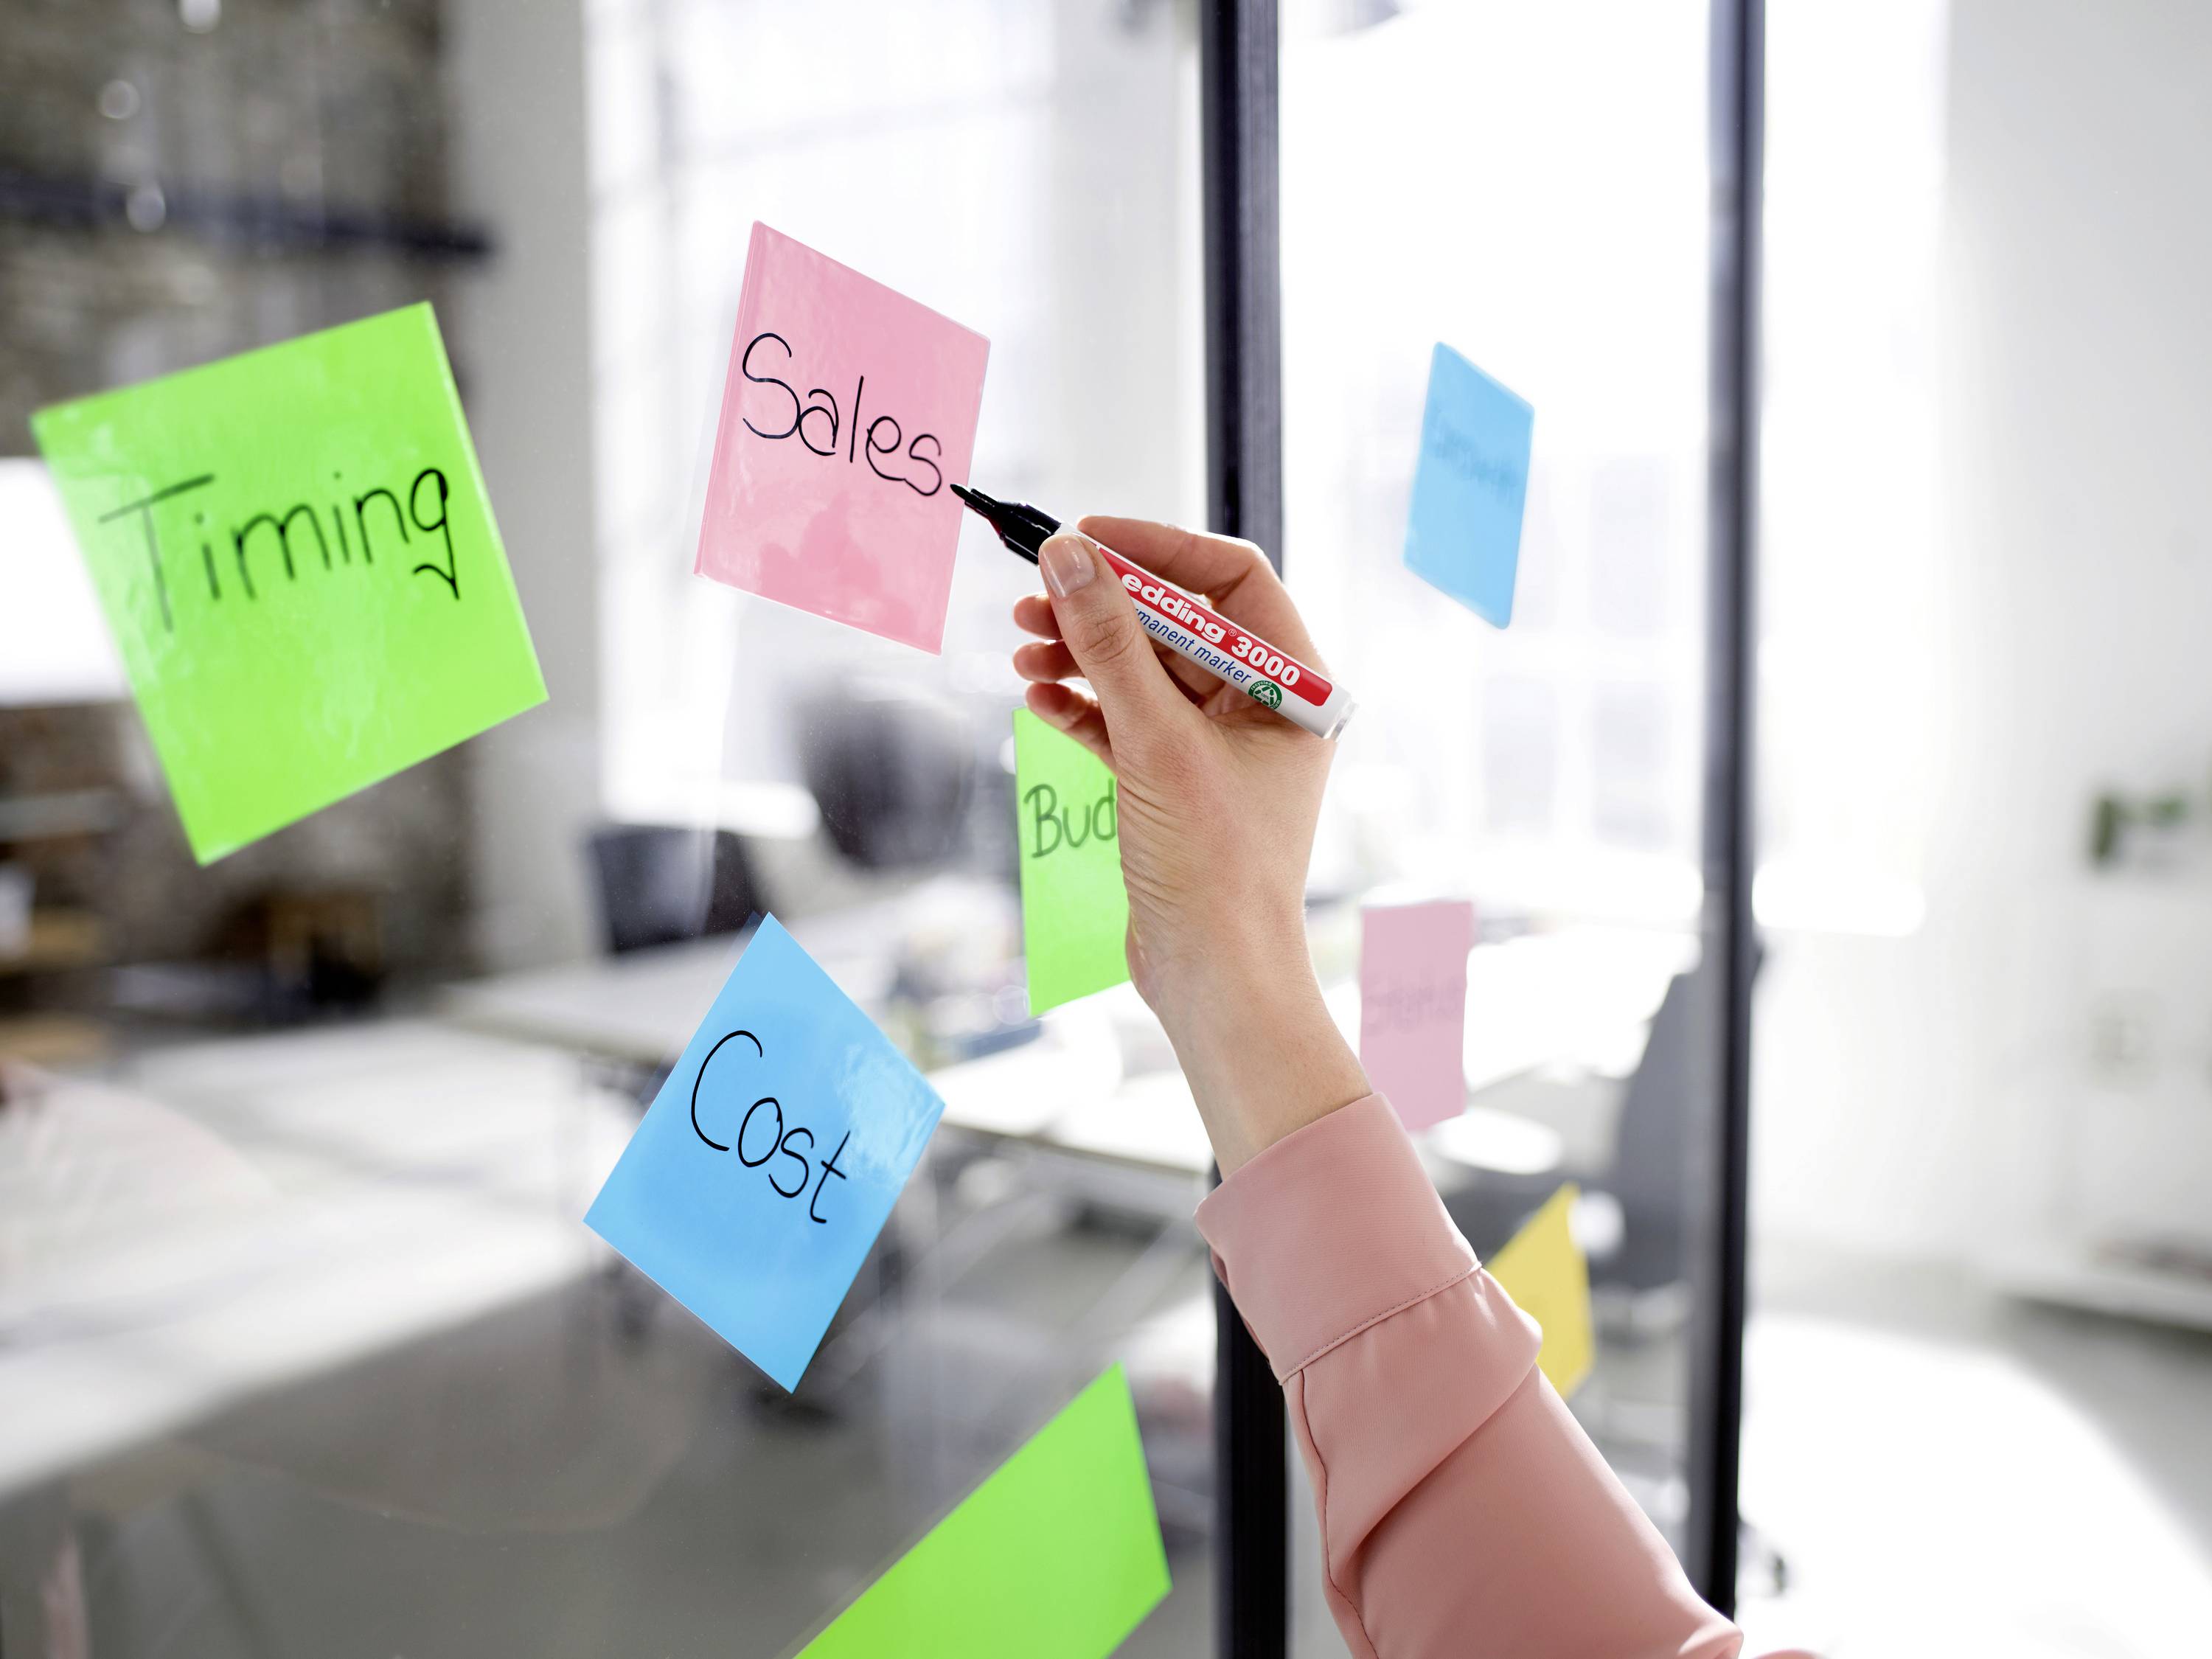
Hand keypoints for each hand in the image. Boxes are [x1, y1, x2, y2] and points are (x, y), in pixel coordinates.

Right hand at [1012, 517, 1369, 1172]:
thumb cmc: (1214, 866)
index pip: (1229, 577)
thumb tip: (1067, 556)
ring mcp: (1217, 746)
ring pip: (1143, 671)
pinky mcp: (1175, 783)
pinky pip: (1125, 721)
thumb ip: (1108, 642)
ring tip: (1021, 649)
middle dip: (1101, 607)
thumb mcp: (1154, 740)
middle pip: (1176, 621)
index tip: (1084, 538)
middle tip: (1031, 595)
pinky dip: (1082, 705)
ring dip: (1080, 654)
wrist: (1213, 976)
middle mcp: (1262, 708)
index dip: (1155, 548)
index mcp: (1293, 685)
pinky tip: (1036, 698)